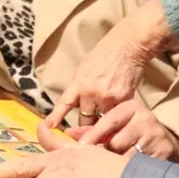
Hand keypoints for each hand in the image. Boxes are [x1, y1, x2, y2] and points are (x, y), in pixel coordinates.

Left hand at [45, 1, 173, 127]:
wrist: (128, 46)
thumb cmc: (105, 54)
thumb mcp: (84, 67)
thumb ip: (79, 86)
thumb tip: (76, 102)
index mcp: (79, 82)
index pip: (65, 103)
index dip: (57, 116)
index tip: (50, 125)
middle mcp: (91, 92)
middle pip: (85, 119)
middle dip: (86, 125)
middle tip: (87, 130)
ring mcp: (108, 97)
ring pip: (102, 121)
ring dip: (103, 122)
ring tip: (106, 125)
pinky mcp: (124, 100)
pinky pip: (117, 114)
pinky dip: (117, 115)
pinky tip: (120, 113)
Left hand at [72, 98, 178, 162]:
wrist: (163, 141)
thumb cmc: (131, 131)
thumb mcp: (114, 125)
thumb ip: (92, 130)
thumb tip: (66, 134)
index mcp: (130, 107)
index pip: (108, 121)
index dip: (93, 136)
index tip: (80, 149)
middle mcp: (145, 118)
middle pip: (116, 142)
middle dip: (106, 154)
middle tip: (100, 163)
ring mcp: (155, 135)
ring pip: (126, 156)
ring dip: (118, 165)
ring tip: (116, 167)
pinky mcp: (163, 151)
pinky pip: (139, 166)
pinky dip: (131, 171)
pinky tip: (129, 172)